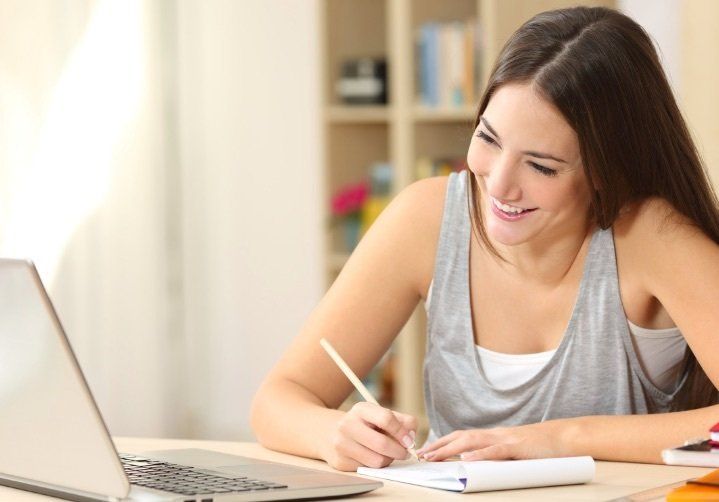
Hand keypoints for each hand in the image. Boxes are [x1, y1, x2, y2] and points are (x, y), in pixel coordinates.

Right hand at [321, 402, 417, 470]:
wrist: (328, 432)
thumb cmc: (361, 423)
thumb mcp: (378, 414)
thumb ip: (400, 420)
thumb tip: (412, 435)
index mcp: (360, 409)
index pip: (386, 419)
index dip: (402, 432)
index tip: (410, 441)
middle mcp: (347, 425)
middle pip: (382, 444)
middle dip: (399, 451)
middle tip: (405, 453)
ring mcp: (341, 444)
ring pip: (377, 461)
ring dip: (388, 460)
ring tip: (386, 453)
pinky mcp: (339, 462)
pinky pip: (367, 469)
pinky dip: (375, 465)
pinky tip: (371, 456)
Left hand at [416, 420, 573, 461]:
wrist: (563, 438)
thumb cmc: (538, 447)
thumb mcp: (512, 450)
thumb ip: (495, 454)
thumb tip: (475, 463)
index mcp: (493, 436)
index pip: (462, 436)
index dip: (442, 442)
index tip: (425, 450)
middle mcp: (495, 434)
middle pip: (461, 437)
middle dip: (439, 446)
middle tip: (421, 455)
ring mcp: (506, 439)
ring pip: (473, 442)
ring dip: (450, 449)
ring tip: (434, 457)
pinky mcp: (517, 448)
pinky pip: (496, 451)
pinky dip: (480, 455)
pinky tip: (466, 460)